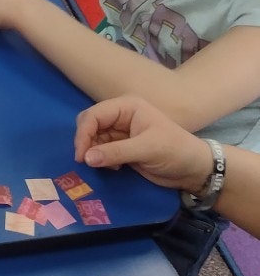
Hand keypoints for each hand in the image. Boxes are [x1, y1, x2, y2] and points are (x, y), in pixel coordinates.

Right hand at [75, 95, 213, 191]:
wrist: (193, 169)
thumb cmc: (175, 151)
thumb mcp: (147, 149)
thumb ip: (115, 152)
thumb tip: (86, 158)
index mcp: (127, 107)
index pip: (94, 115)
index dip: (83, 134)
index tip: (81, 156)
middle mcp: (120, 116)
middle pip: (89, 124)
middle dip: (85, 142)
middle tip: (87, 161)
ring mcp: (120, 132)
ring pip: (93, 139)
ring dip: (93, 153)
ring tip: (107, 167)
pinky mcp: (121, 148)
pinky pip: (100, 151)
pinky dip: (101, 160)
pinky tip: (114, 168)